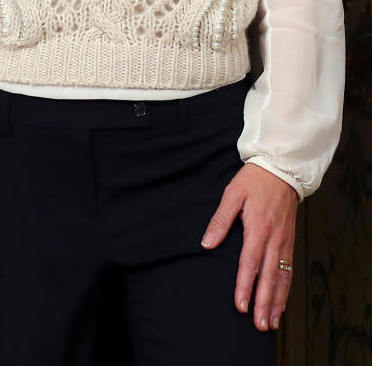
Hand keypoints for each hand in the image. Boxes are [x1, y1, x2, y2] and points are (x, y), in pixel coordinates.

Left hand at [201, 163, 297, 331]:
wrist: (281, 171)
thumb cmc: (254, 181)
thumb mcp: (232, 194)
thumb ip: (220, 220)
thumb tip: (207, 243)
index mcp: (258, 228)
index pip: (250, 263)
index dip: (245, 285)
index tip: (240, 305)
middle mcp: (274, 239)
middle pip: (269, 277)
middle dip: (264, 303)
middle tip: (259, 325)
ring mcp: (284, 242)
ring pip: (282, 278)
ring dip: (277, 302)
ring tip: (271, 322)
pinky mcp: (289, 242)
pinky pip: (288, 270)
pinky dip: (286, 290)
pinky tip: (281, 303)